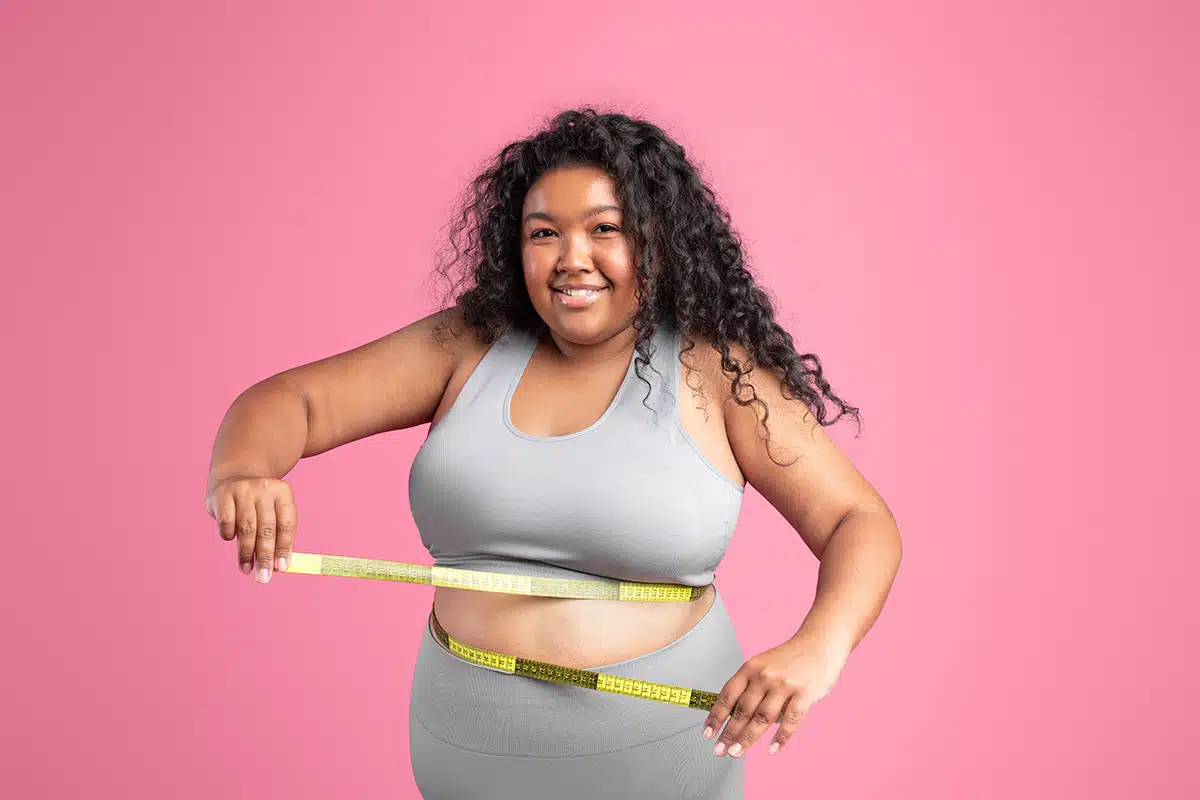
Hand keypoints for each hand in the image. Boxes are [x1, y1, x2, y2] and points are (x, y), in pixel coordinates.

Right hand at [205, 476, 297, 583]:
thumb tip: (278, 567)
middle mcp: (264, 488)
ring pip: (247, 528)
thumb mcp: (274, 512)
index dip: (284, 548)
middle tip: (263, 577)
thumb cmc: (259, 504)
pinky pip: (227, 523)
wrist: (235, 476)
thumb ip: (278, 537)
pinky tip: (231, 538)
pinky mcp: (223, 494)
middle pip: (267, 528)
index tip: (281, 568)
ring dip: (246, 553)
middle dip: (265, 556)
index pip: (286, 524)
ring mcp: (243, 489)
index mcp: (283, 492)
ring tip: (247, 570)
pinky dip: (229, 535)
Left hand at [702, 630, 846, 757]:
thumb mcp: (762, 665)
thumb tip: (731, 716)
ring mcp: (785, 685)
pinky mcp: (804, 694)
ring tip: (736, 752)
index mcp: (751, 667)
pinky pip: (791, 720)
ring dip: (747, 738)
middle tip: (719, 750)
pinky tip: (772, 749)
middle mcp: (765, 676)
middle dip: (729, 733)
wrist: (818, 644)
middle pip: (743, 710)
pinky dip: (781, 737)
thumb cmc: (789, 659)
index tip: (708, 733)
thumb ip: (749, 687)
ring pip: (762, 718)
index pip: (728, 695)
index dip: (716, 716)